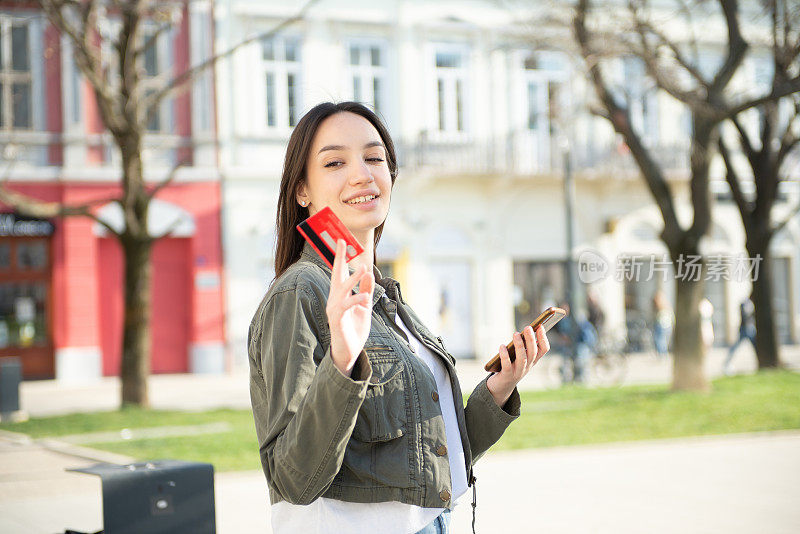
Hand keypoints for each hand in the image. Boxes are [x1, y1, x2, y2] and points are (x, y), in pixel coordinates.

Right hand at [326, 239, 373, 376]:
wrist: (349, 352)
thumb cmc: (354, 329)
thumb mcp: (364, 307)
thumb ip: (366, 291)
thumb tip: (369, 273)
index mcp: (340, 295)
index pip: (339, 272)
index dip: (340, 257)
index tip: (341, 241)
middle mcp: (334, 299)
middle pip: (336, 275)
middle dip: (338, 258)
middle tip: (342, 243)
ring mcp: (334, 309)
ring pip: (342, 289)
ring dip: (353, 278)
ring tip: (364, 269)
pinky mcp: (337, 319)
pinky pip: (347, 306)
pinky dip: (357, 300)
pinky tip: (366, 298)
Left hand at [487, 325, 549, 406]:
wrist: (502, 386)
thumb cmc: (511, 366)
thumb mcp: (519, 356)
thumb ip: (522, 345)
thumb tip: (522, 331)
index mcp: (533, 360)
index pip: (544, 349)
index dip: (543, 338)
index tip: (540, 326)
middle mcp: (528, 366)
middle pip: (533, 352)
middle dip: (531, 339)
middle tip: (528, 327)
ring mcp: (518, 372)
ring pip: (522, 358)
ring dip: (519, 345)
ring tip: (515, 333)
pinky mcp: (507, 375)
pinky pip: (507, 365)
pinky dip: (505, 355)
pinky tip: (502, 346)